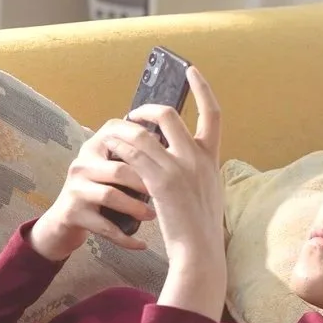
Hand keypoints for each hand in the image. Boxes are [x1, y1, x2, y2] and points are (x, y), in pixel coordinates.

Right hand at [30, 127, 162, 261]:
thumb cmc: (94, 191)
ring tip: (152, 215)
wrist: (61, 221)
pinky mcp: (72, 214)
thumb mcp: (105, 167)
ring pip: (110, 195)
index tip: (166, 154)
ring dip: (135, 207)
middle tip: (165, 193)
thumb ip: (127, 155)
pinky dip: (125, 238)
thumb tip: (164, 143)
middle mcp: (80, 165)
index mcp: (92, 149)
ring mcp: (74, 190)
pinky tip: (141, 244)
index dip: (142, 142)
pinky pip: (104, 227)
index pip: (116, 134)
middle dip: (145, 182)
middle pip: (119, 168)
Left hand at [106, 67, 228, 317]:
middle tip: (134, 116)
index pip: (213, 114)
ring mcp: (178, 168)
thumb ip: (199, 171)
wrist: (199, 252)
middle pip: (169, 115)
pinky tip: (109, 148)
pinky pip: (132, 154)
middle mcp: (196, 157)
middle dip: (147, 109)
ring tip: (114, 132)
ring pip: (144, 133)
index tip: (191, 70)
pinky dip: (119, 147)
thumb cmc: (201, 229)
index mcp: (211, 158)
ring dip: (125, 129)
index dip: (202, 88)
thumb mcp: (209, 193)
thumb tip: (187, 160)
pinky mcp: (159, 182)